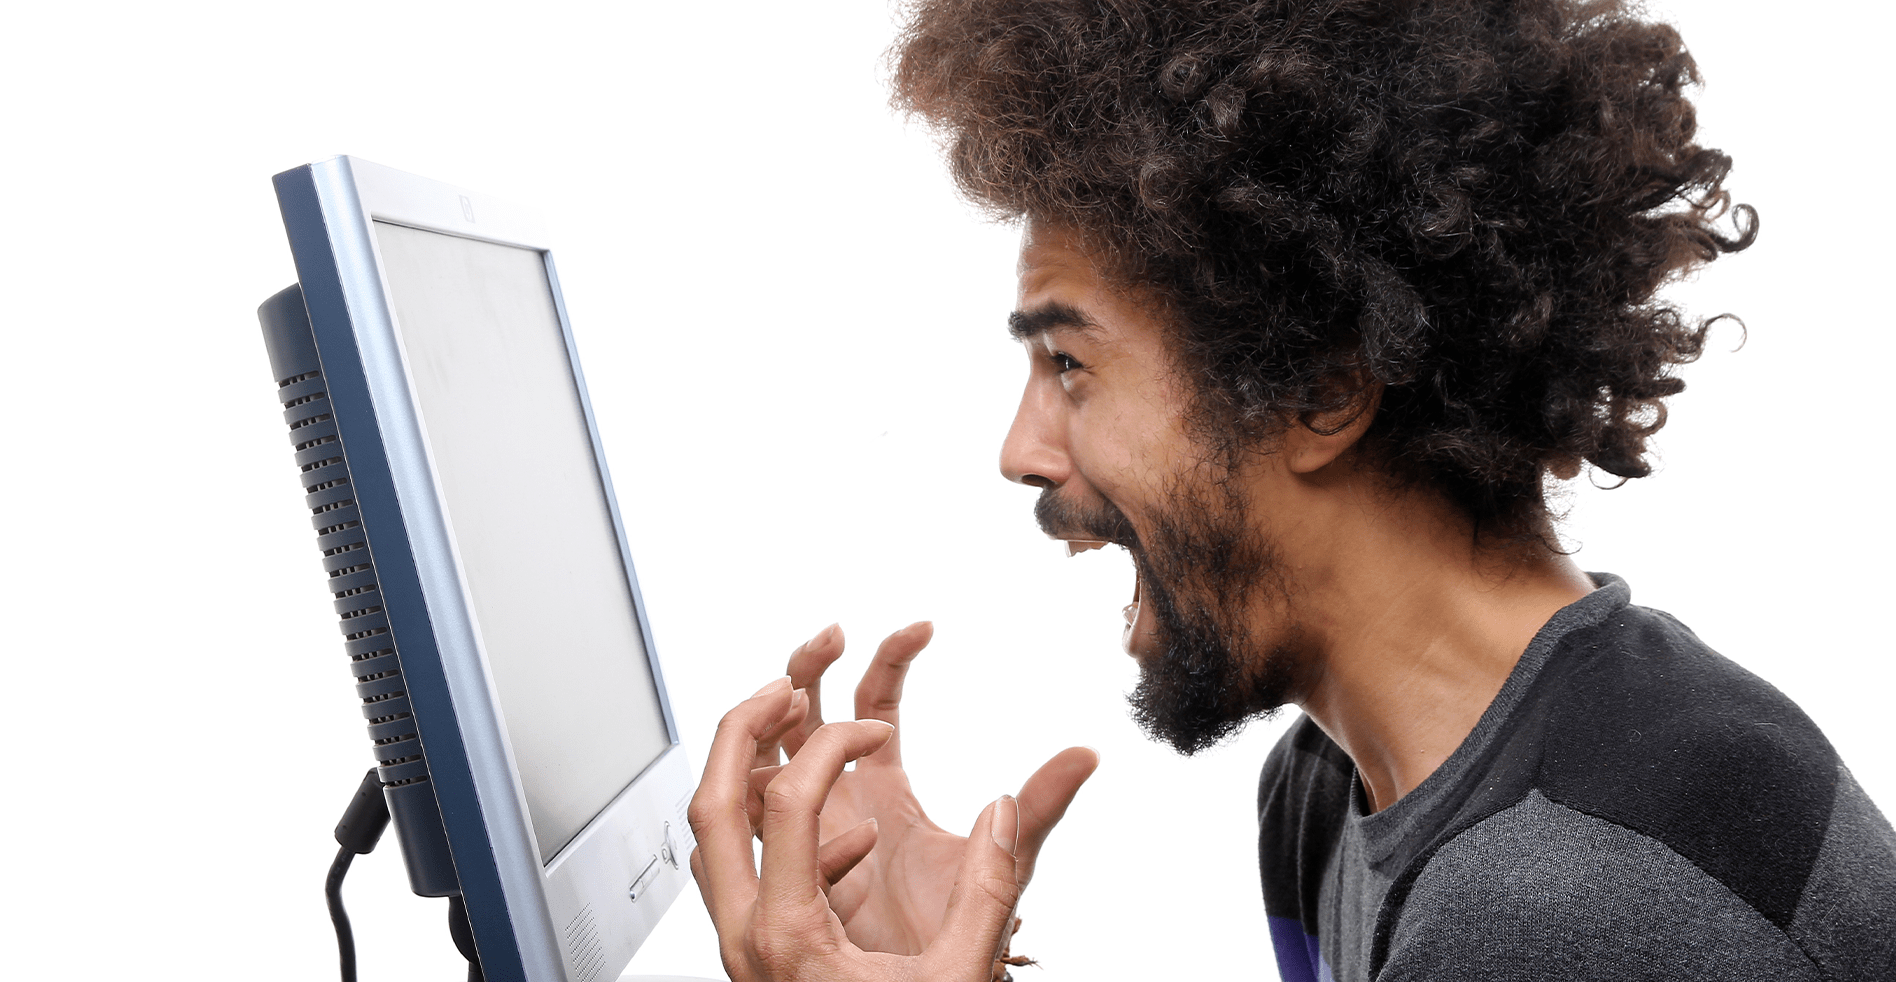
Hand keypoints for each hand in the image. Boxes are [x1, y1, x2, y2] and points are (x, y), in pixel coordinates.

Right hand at [688, 623, 1097, 981]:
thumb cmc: (953, 936)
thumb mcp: (1003, 865)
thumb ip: (1041, 809)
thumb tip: (1089, 754)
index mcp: (885, 783)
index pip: (877, 696)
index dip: (890, 655)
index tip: (924, 626)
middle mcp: (839, 794)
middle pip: (806, 705)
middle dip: (808, 663)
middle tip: (832, 635)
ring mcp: (804, 824)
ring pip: (765, 750)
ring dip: (767, 716)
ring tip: (788, 701)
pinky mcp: (785, 864)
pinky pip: (761, 820)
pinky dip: (781, 804)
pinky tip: (845, 835)